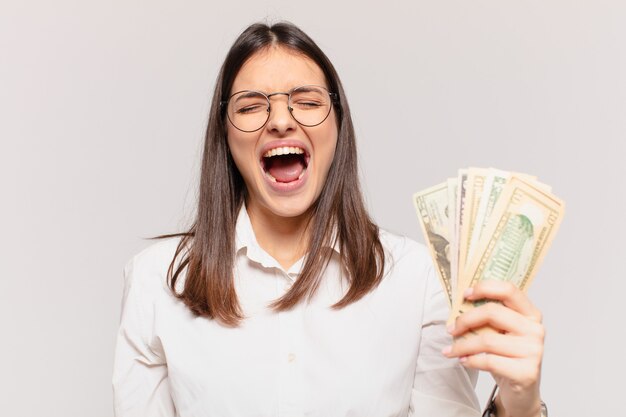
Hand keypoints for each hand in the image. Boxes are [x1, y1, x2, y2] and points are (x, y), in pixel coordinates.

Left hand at [442, 281, 544, 416]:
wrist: (522, 390)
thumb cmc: (508, 357)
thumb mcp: (502, 333)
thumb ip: (489, 318)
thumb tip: (460, 305)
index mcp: (530, 313)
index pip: (509, 290)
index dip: (485, 288)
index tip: (465, 294)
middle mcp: (535, 329)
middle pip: (492, 312)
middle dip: (465, 319)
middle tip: (451, 329)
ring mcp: (533, 351)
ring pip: (487, 340)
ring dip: (462, 345)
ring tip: (451, 350)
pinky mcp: (526, 372)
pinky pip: (489, 361)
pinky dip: (470, 360)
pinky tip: (463, 361)